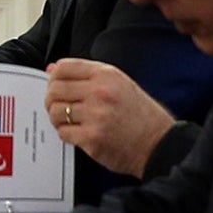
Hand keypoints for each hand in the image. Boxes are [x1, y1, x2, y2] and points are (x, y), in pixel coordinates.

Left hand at [45, 59, 174, 177]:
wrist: (161, 145)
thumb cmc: (141, 115)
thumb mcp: (120, 84)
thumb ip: (86, 75)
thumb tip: (52, 70)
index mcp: (106, 75)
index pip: (63, 67)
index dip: (54, 77)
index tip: (55, 85)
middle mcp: (100, 93)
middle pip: (55, 89)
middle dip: (52, 99)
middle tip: (59, 106)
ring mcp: (95, 116)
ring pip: (55, 111)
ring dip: (57, 118)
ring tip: (68, 121)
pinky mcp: (92, 139)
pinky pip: (63, 132)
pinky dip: (66, 134)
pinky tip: (78, 133)